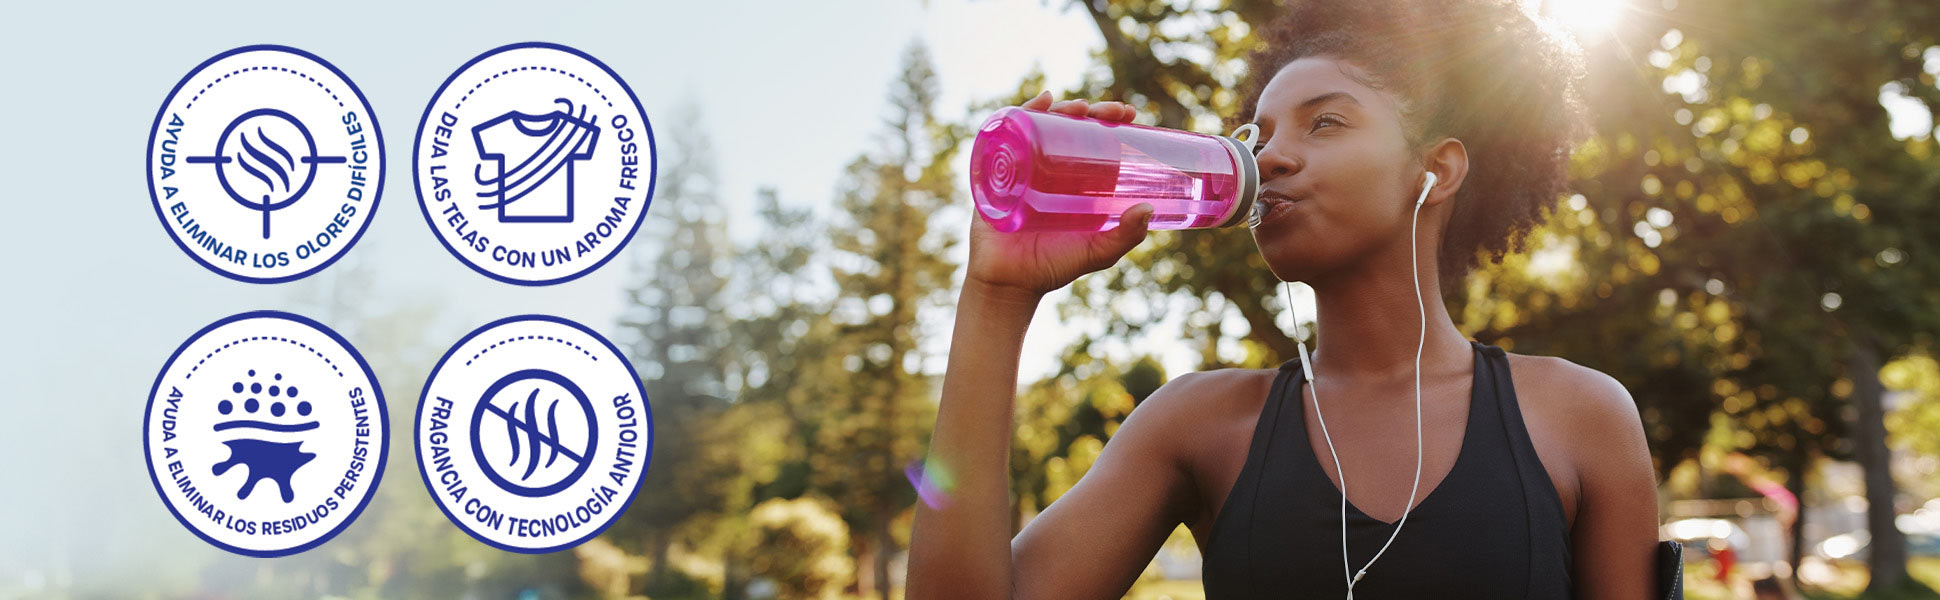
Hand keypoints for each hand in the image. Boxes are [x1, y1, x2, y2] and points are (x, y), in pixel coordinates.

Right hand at [965, 92, 1152, 299]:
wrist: (1009, 284)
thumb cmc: (1053, 266)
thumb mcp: (1097, 252)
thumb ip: (1124, 236)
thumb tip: (1147, 209)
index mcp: (1074, 180)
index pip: (1092, 139)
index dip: (1109, 121)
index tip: (1128, 112)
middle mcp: (1048, 169)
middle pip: (1067, 127)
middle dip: (1090, 110)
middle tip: (1111, 110)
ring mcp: (1022, 167)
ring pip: (1040, 126)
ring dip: (1060, 109)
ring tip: (1077, 107)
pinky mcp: (998, 172)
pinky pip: (1006, 137)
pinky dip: (1021, 114)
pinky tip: (1039, 102)